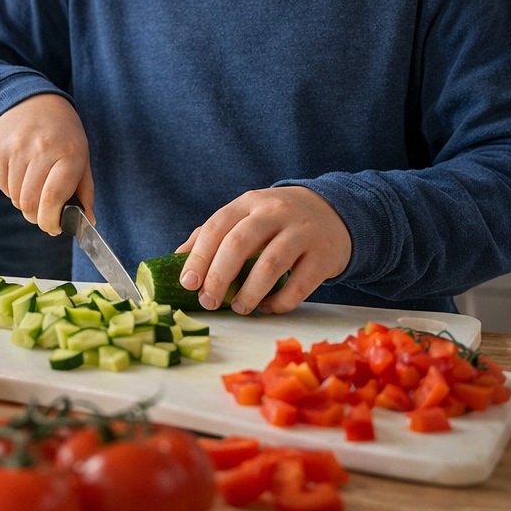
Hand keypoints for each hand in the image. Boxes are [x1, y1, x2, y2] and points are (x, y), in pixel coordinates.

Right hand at [0, 93, 93, 235]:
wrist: (31, 100)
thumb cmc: (62, 133)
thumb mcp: (82, 156)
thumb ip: (85, 191)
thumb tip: (87, 222)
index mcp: (69, 153)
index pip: (52, 198)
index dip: (50, 221)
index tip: (54, 227)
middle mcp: (41, 149)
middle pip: (30, 202)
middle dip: (37, 216)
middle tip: (44, 213)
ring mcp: (16, 148)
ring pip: (15, 197)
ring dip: (24, 202)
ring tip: (33, 188)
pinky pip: (2, 185)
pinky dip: (11, 190)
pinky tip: (21, 175)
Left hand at [175, 186, 351, 314]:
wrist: (333, 212)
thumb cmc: (277, 220)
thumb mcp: (246, 215)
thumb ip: (214, 233)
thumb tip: (177, 259)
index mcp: (249, 202)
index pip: (217, 226)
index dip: (199, 256)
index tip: (187, 282)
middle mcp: (274, 213)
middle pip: (239, 244)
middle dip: (218, 276)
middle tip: (208, 301)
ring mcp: (302, 232)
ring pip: (270, 265)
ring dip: (249, 293)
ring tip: (238, 308)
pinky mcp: (324, 255)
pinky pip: (300, 285)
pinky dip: (280, 302)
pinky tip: (268, 308)